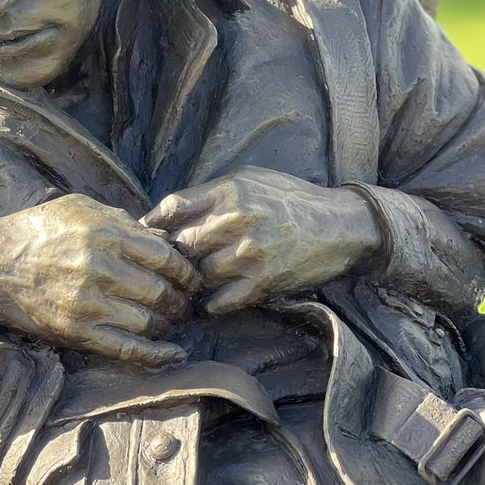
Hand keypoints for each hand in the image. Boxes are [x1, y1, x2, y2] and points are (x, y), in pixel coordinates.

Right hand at [0, 195, 197, 365]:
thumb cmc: (41, 230)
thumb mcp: (82, 208)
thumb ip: (125, 222)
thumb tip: (165, 240)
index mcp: (105, 234)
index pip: (165, 257)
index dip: (186, 270)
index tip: (192, 277)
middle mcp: (100, 268)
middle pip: (160, 291)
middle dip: (182, 300)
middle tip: (187, 302)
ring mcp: (88, 303)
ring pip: (148, 322)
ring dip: (168, 325)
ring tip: (173, 321)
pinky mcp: (76, 331)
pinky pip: (125, 349)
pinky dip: (155, 354)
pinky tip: (172, 353)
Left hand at [143, 167, 380, 314]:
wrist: (340, 226)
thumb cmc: (289, 200)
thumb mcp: (249, 180)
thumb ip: (210, 194)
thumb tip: (168, 213)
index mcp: (228, 191)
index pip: (171, 208)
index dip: (152, 224)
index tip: (145, 236)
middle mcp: (235, 220)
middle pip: (179, 245)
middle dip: (170, 258)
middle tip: (163, 268)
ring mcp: (248, 253)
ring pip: (197, 276)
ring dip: (191, 283)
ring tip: (187, 287)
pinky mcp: (262, 282)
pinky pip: (219, 302)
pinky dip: (210, 304)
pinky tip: (211, 299)